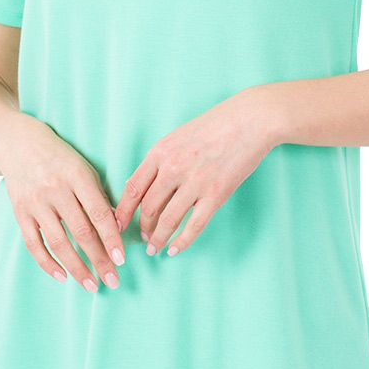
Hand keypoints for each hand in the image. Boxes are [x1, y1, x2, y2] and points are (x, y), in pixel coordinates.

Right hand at [0, 116, 126, 292]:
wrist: (16, 142)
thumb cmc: (59, 156)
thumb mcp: (83, 167)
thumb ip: (98, 195)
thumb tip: (116, 226)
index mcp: (77, 176)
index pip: (99, 214)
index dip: (112, 239)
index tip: (122, 260)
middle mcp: (56, 190)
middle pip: (81, 232)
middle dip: (99, 259)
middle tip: (113, 281)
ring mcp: (36, 202)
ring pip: (58, 242)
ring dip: (77, 267)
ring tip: (91, 284)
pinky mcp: (19, 212)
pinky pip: (33, 243)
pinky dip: (48, 262)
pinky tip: (62, 275)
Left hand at [115, 90, 275, 257]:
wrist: (251, 119)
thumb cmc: (217, 124)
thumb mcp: (179, 135)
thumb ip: (162, 158)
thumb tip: (147, 184)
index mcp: (161, 151)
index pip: (132, 188)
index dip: (122, 210)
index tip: (117, 224)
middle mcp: (173, 168)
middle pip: (148, 207)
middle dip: (142, 227)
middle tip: (142, 236)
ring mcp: (195, 182)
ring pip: (168, 220)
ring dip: (158, 238)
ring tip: (155, 247)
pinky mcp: (216, 194)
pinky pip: (194, 225)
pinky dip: (182, 242)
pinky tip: (175, 249)